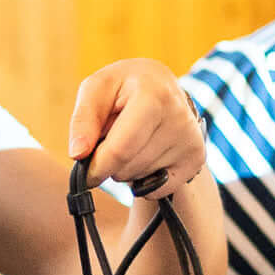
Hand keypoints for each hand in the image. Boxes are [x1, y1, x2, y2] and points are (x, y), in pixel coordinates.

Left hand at [68, 59, 205, 195]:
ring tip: (133, 141)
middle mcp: (179, 117)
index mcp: (154, 95)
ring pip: (141, 179)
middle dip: (111, 163)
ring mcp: (191, 140)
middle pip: (128, 167)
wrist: (161, 85)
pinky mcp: (196, 159)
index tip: (86, 173)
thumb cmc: (123, 88)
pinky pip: (157, 189)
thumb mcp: (96, 90)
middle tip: (114, 139)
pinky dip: (144, 180)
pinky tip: (147, 153)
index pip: (121, 149)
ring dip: (127, 169)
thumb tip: (78, 154)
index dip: (98, 167)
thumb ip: (83, 120)